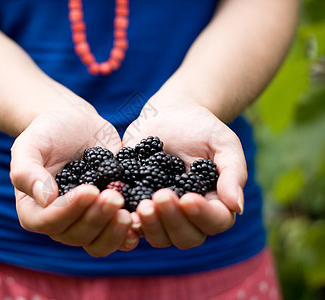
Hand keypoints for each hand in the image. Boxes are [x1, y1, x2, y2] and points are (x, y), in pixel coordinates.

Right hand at [10, 109, 139, 255]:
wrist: (76, 124)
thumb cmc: (48, 132)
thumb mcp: (30, 144)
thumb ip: (27, 171)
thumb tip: (45, 200)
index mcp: (33, 209)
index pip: (48, 222)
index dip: (69, 211)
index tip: (90, 190)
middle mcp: (58, 222)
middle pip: (76, 236)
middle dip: (97, 219)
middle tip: (114, 196)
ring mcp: (84, 221)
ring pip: (97, 243)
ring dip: (113, 232)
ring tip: (128, 212)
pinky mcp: (106, 217)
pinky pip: (117, 236)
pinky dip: (129, 233)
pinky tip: (139, 220)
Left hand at [123, 104, 245, 248]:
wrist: (167, 118)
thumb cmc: (201, 129)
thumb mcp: (222, 143)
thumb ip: (232, 172)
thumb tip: (237, 206)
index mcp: (215, 203)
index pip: (216, 221)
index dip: (202, 215)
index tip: (188, 198)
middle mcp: (189, 217)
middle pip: (186, 237)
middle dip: (173, 220)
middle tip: (160, 196)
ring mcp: (163, 216)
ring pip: (160, 238)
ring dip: (151, 226)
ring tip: (142, 204)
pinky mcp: (139, 208)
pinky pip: (134, 226)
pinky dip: (128, 223)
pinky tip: (122, 210)